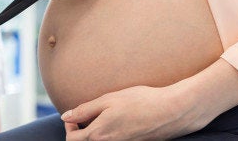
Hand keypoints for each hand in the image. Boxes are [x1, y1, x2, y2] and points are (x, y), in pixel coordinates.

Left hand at [61, 85, 204, 140]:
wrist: (171, 111)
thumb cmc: (140, 101)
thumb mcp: (108, 100)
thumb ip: (84, 110)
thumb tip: (66, 117)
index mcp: (99, 136)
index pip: (72, 139)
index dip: (69, 126)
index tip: (75, 115)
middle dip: (80, 132)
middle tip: (86, 117)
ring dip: (94, 134)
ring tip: (103, 117)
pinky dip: (108, 135)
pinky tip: (118, 121)